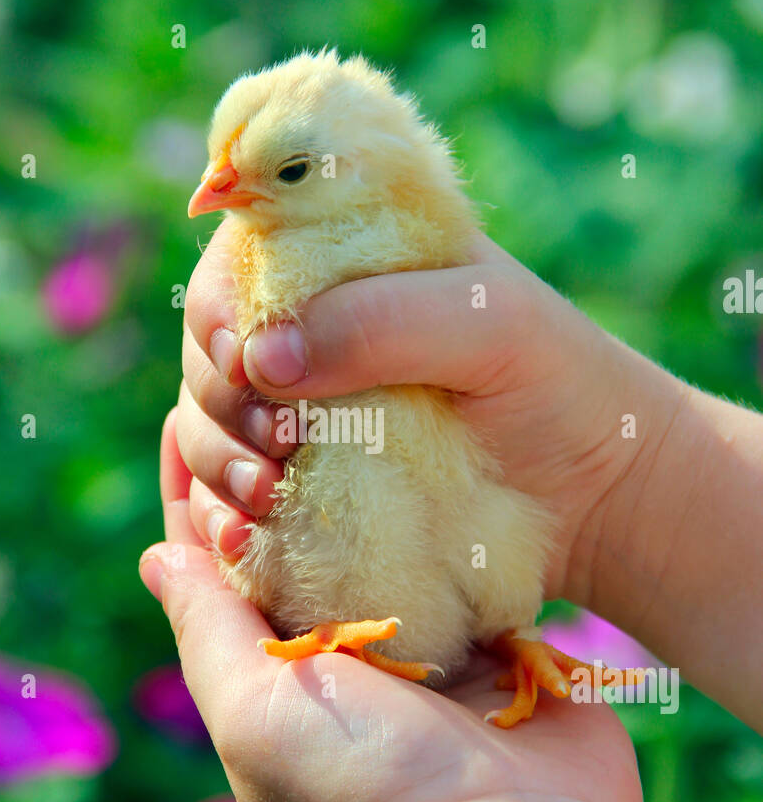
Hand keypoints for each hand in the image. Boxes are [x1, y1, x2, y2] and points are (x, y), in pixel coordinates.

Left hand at [139, 412, 645, 801]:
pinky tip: (434, 435)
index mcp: (275, 680)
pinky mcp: (494, 639)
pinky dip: (446, 505)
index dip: (199, 495)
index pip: (219, 570)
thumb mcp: (257, 714)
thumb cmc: (368, 789)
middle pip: (299, 544)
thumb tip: (155, 555)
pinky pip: (461, 558)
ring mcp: (424, 649)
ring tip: (346, 384)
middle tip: (274, 378)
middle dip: (283, 469)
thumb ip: (208, 633)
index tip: (191, 413)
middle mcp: (343, 661)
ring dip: (366, 475)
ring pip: (381, 542)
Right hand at [175, 217, 685, 609]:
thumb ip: (382, 321)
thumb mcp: (490, 324)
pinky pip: (226, 500)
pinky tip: (246, 537)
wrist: (599, 495)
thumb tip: (261, 357)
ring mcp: (304, 419)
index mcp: (346, 266)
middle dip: (217, 396)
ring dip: (214, 461)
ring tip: (267, 496)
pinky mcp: (308, 492)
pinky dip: (217, 518)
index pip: (241, 263)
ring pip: (203, 426)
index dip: (218, 307)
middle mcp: (312, 338)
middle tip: (274, 439)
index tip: (240, 357)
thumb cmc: (559, 384)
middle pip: (209, 352)